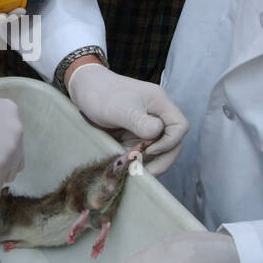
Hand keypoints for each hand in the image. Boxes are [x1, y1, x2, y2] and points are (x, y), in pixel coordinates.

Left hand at [66, 64, 187, 175]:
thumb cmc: (101, 93)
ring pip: (156, 150)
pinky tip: (124, 166)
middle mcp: (156, 115)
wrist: (83, 89)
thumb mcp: (120, 108)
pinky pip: (141, 151)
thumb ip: (139, 122)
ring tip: (129, 170)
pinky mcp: (134, 134)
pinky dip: (134, 160)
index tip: (149, 149)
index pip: (180, 126)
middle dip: (161, 160)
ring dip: (145, 162)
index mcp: (159, 103)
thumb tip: (157, 133)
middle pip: (172, 142)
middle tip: (145, 174)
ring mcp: (145, 125)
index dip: (169, 142)